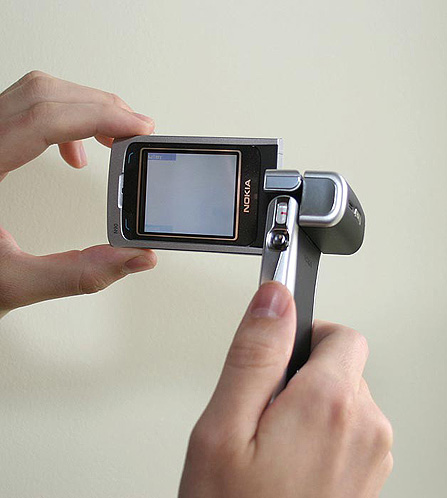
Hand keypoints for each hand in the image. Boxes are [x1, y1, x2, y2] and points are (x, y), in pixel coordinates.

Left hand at [0, 71, 156, 317]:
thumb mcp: (14, 282)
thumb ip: (80, 274)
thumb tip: (137, 257)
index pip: (43, 120)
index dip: (97, 116)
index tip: (134, 128)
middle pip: (44, 95)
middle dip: (99, 107)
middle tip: (134, 131)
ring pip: (37, 95)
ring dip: (84, 109)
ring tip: (113, 138)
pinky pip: (27, 109)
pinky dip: (65, 120)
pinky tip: (77, 154)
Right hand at [179, 282, 392, 497]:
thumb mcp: (225, 426)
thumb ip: (255, 353)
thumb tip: (274, 298)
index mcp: (331, 404)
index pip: (341, 334)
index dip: (306, 333)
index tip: (278, 350)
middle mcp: (365, 427)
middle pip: (341, 365)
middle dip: (301, 374)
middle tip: (263, 412)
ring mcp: (372, 457)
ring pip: (343, 398)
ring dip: (309, 405)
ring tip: (273, 443)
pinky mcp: (368, 477)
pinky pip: (347, 430)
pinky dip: (320, 433)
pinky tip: (290, 463)